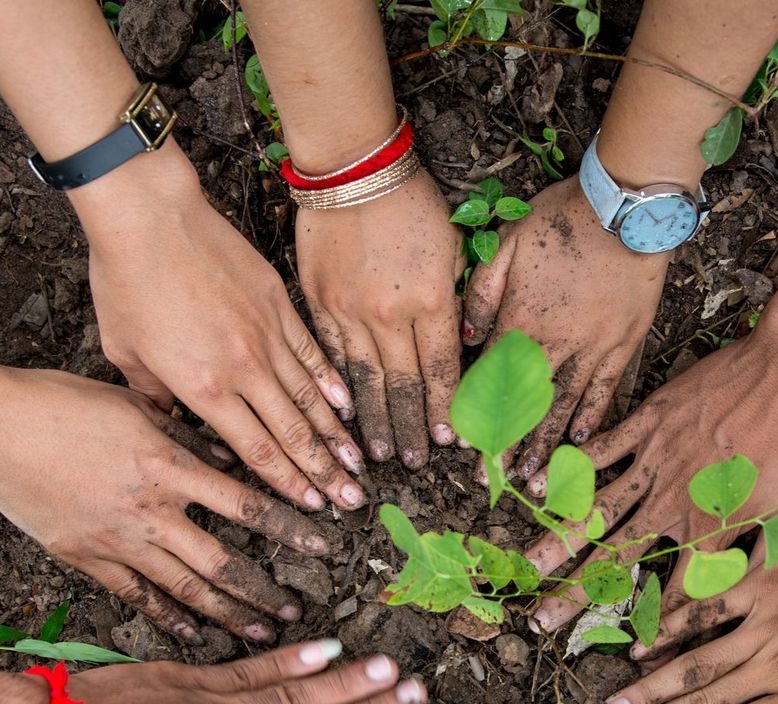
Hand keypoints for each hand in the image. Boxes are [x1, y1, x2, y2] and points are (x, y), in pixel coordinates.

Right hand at [0, 368, 330, 643]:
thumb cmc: (60, 403)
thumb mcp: (134, 404)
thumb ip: (184, 435)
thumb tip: (228, 453)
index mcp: (167, 464)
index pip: (245, 502)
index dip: (288, 525)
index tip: (322, 541)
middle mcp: (150, 509)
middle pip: (221, 560)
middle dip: (264, 589)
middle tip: (298, 609)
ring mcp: (117, 539)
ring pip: (184, 587)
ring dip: (226, 611)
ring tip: (261, 631)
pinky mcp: (86, 557)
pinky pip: (135, 593)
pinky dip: (166, 614)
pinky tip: (190, 630)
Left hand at [80, 160, 366, 512]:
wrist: (149, 215)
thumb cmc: (125, 280)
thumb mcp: (124, 351)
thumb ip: (154, 394)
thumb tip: (173, 418)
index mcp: (203, 387)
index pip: (255, 450)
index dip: (286, 483)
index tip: (310, 505)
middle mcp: (242, 368)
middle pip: (292, 433)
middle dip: (322, 471)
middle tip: (350, 498)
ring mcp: (265, 333)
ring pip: (310, 396)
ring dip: (336, 433)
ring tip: (359, 461)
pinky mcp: (276, 302)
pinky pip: (311, 350)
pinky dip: (331, 380)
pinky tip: (348, 403)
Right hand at [300, 170, 464, 467]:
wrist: (353, 166)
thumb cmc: (412, 201)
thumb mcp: (453, 248)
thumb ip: (456, 300)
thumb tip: (459, 346)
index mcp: (433, 302)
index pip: (442, 372)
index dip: (446, 411)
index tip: (449, 442)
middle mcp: (391, 316)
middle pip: (404, 387)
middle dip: (409, 430)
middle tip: (412, 463)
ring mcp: (349, 312)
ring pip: (365, 381)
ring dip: (373, 422)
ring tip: (375, 455)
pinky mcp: (318, 303)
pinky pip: (329, 357)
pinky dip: (337, 388)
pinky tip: (342, 414)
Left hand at [462, 174, 668, 478]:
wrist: (625, 208)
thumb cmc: (561, 218)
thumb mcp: (506, 242)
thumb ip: (481, 292)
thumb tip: (465, 337)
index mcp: (520, 319)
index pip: (491, 379)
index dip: (478, 415)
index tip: (466, 448)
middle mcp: (554, 342)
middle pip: (525, 404)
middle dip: (509, 446)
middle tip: (496, 481)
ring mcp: (592, 346)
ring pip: (563, 405)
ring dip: (547, 443)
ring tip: (534, 477)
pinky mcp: (623, 343)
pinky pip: (605, 389)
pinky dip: (592, 417)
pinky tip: (580, 442)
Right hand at [524, 332, 777, 636]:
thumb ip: (763, 561)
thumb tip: (737, 601)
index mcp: (712, 529)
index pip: (676, 593)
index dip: (656, 629)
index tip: (633, 657)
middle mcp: (674, 501)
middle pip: (614, 558)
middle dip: (574, 593)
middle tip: (539, 620)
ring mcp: (656, 460)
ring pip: (596, 508)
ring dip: (558, 540)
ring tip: (527, 567)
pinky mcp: (649, 422)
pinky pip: (601, 450)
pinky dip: (570, 469)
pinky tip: (538, 489)